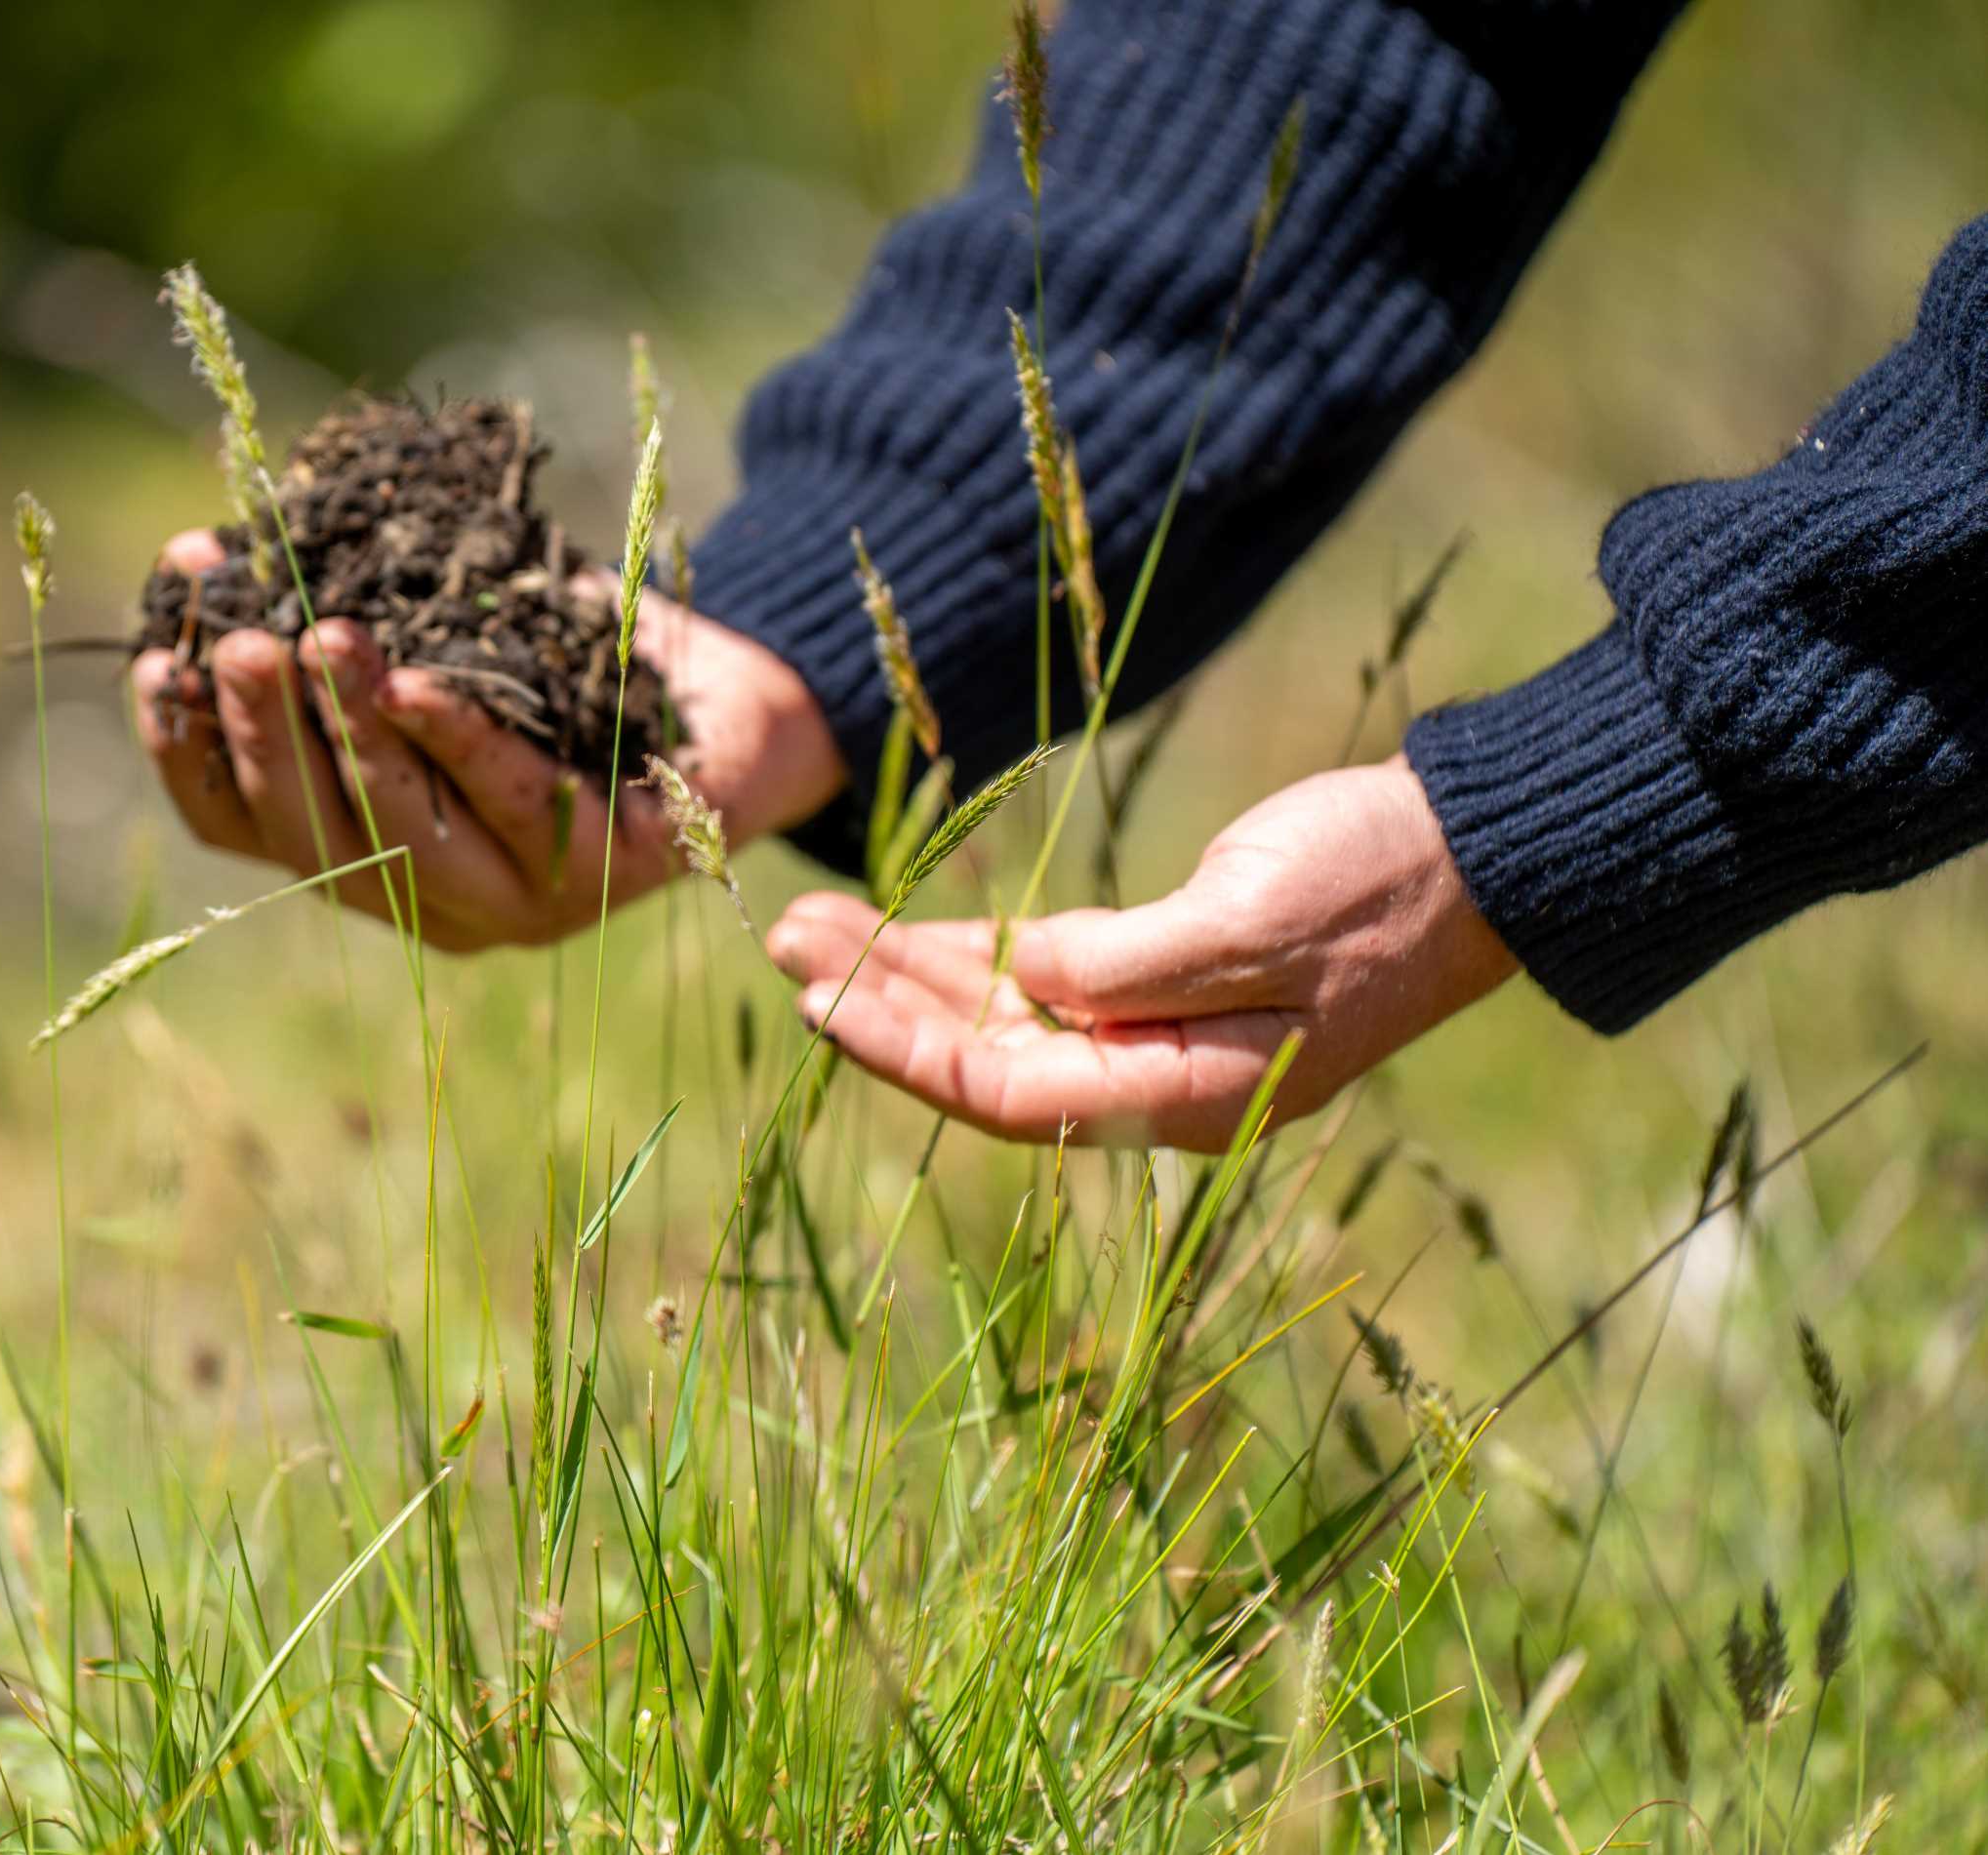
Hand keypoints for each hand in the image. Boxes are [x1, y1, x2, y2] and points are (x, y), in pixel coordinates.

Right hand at [132, 530, 844, 950]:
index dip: (187, 750)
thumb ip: (336, 621)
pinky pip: (512, 805)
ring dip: (349, 734)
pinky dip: (457, 742)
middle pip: (310, 838)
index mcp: (362, 856)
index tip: (156, 659)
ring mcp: (515, 906)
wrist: (734, 702)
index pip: (241, 825)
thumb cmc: (561, 664)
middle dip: (263, 734)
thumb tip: (209, 548)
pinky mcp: (604, 882)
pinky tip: (417, 684)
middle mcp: (425, 902)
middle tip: (239, 640)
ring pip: (400, 834)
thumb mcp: (434, 635)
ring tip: (320, 639)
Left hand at [763, 756, 1519, 1150]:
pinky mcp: (1156, 982)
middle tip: (780, 943)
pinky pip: (1034, 985)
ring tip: (805, 922)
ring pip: (998, 1021)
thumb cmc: (1378, 880)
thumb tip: (1024, 983)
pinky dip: (964, 955)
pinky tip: (891, 923)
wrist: (1473, 852)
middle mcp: (1159, 1084)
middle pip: (983, 1063)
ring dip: (904, 973)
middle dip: (878, 1006)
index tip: (818, 1000)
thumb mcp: (1255, 916)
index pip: (1012, 1096)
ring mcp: (1157, 1039)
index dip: (907, 1051)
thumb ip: (1132, 963)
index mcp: (1189, 1095)